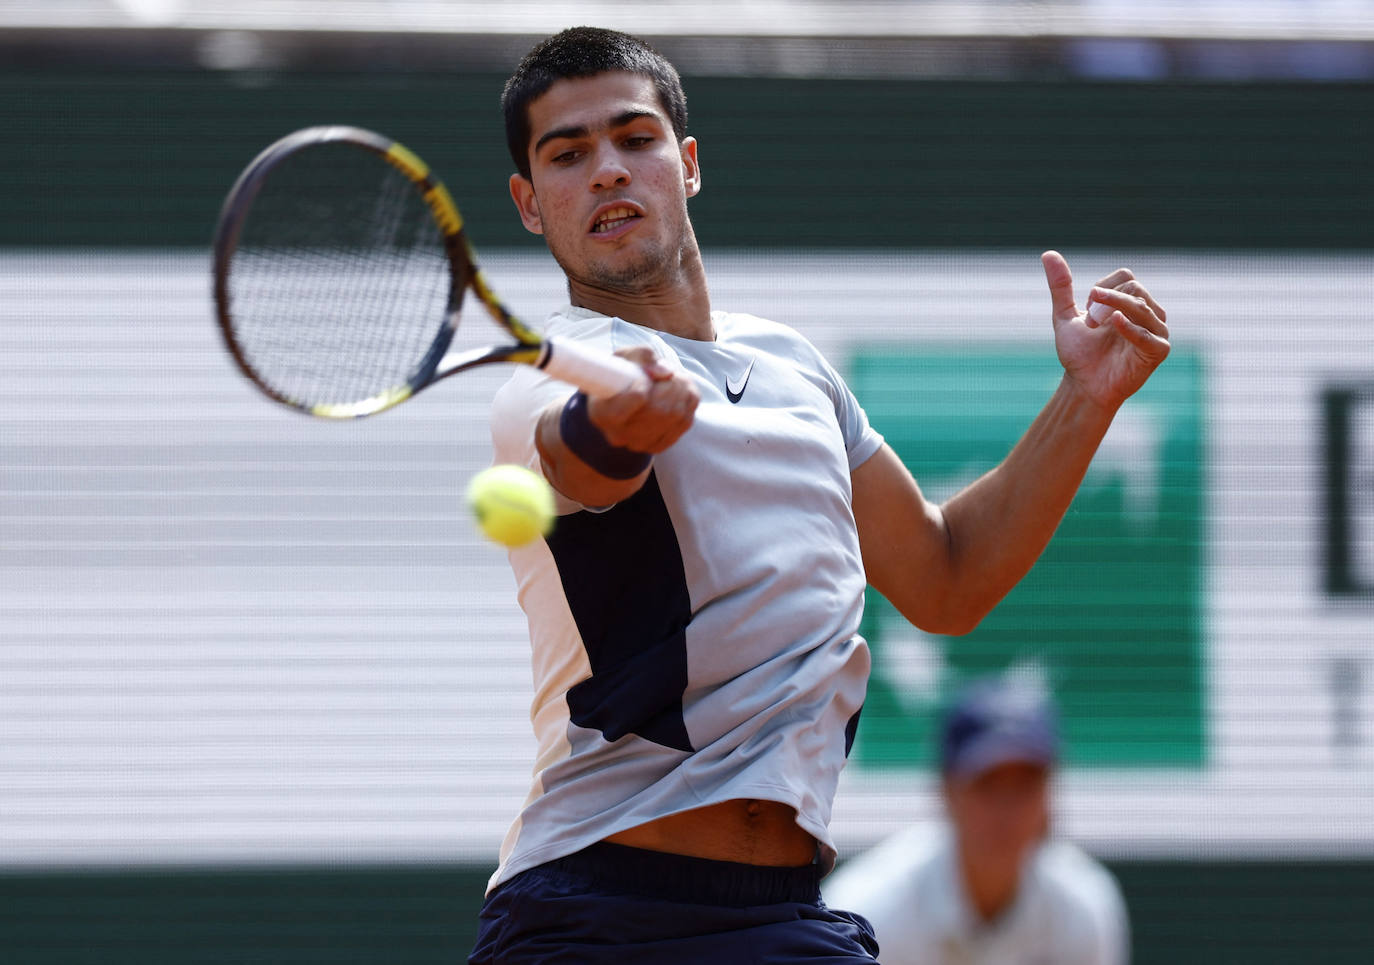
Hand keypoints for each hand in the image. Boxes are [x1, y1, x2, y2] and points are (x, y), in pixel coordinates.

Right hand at [586, 346, 698, 452]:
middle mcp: (619, 434)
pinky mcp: (658, 445)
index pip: (635, 400)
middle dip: (671, 385)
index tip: (647, 373)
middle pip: (659, 409)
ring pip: (675, 416)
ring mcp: (639, 444)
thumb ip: (643, 357)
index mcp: (602, 413)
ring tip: (677, 379)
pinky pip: (685, 422)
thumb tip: (666, 372)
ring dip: (683, 391)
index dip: (646, 382)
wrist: (624, 395)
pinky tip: (681, 392)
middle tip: (671, 372)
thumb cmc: (621, 374)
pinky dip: (688, 403)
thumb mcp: (626, 356)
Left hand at [1041, 250, 1169, 410]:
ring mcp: (1157, 331)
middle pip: (1134, 288)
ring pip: (1142, 305)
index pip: (1125, 276)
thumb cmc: (1079, 354)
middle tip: (1090, 322)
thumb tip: (1047, 254)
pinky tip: (1114, 323)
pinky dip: (1130, 328)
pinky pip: (1149, 334)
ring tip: (1095, 325)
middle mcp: (1148, 313)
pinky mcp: (1159, 350)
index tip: (1087, 309)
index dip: (1103, 288)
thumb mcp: (1065, 316)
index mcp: (1130, 302)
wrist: (1083, 386)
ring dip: (1114, 310)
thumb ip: (1060, 287)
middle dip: (1107, 300)